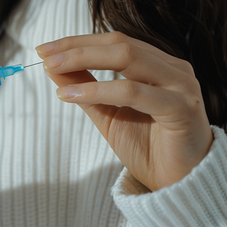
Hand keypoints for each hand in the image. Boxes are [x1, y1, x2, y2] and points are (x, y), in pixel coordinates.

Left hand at [36, 32, 213, 190]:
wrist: (176, 184)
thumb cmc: (146, 147)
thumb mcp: (106, 112)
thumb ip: (83, 86)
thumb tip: (52, 66)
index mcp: (158, 64)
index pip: (114, 41)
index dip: (77, 41)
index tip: (44, 49)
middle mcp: (173, 69)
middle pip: (119, 44)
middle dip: (77, 48)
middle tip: (45, 55)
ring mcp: (181, 86)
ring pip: (128, 59)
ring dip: (84, 61)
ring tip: (53, 69)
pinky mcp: (182, 108)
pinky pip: (132, 92)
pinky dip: (98, 90)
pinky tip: (71, 95)